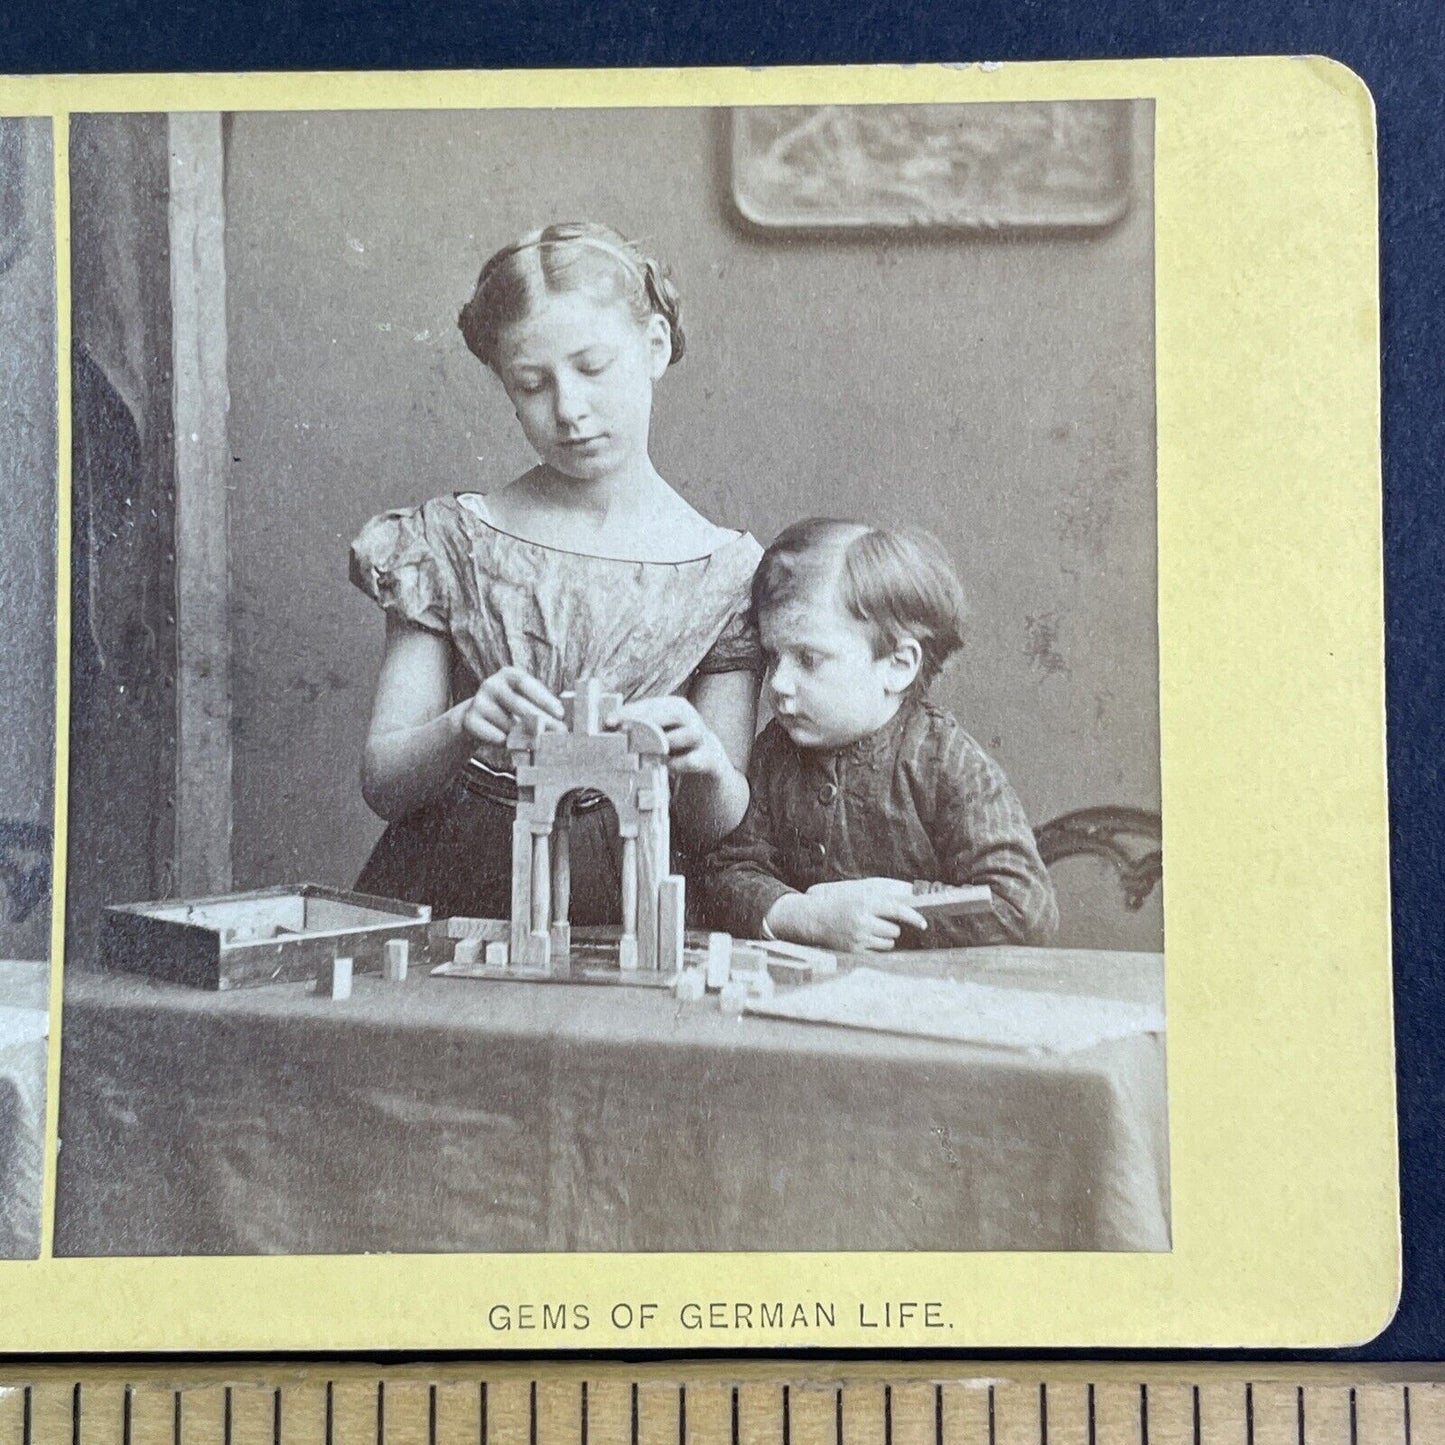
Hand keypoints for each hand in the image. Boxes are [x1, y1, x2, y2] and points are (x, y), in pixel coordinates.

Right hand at [458, 666, 564, 747]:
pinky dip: (508, 743)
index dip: (544, 698)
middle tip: (558, 734)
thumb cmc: (511, 709)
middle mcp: (491, 684)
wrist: (478, 718)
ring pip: (508, 724)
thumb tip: (561, 722)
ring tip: (537, 742)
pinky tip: (513, 743)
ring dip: (525, 735)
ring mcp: (478, 702)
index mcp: (508, 674)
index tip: (560, 714)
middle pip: (519, 704)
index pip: (526, 684)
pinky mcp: (470, 720)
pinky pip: (495, 736)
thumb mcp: (524, 700)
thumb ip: (540, 706)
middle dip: (542, 721)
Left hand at [616, 696, 729, 780]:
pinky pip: (690, 761)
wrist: (708, 757)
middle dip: (644, 722)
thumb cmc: (674, 742)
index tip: (609, 721)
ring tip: (644, 753)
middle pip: (669, 714)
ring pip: (681, 736)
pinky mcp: (708, 758)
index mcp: (676, 707)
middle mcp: (691, 718)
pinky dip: (676, 765)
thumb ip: (640, 724)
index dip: (629, 711)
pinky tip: (667, 768)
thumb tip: (607, 725)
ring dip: (660, 745)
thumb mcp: (660, 729)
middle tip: (622, 733)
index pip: (651, 704)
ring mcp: (701, 738)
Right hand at [772, 878, 928, 952]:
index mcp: (865, 902)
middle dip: (892, 927)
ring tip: (871, 929)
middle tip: (880, 922)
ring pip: (889, 942)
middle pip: (895, 930)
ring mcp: (858, 937)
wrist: (814, 918)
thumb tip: (908, 900)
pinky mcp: (854, 950)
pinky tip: (864, 937)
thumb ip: (883, 897)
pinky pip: (878, 950)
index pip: (897, 910)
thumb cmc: (841, 903)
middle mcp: (862, 920)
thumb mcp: (860, 893)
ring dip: (886, 937)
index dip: (913, 917)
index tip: (923, 924)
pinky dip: (876, 945)